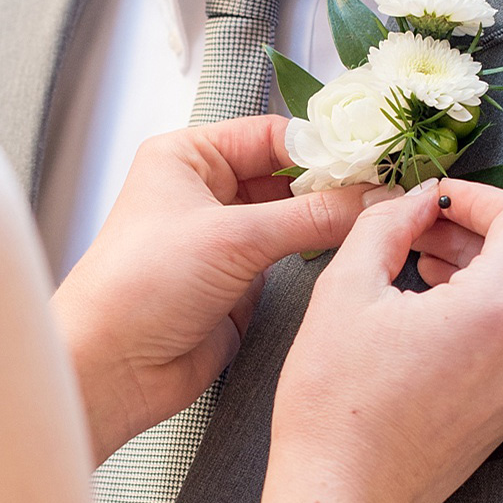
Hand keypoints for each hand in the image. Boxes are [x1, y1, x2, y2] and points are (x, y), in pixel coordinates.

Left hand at [53, 117, 482, 464]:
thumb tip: (371, 197)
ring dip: (329, 218)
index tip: (375, 159)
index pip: (271, 135)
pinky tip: (354, 247)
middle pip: (286, 174)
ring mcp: (222, 237)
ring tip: (382, 214)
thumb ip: (310, 216)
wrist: (113, 367)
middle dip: (333, 182)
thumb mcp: (234, 237)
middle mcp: (204, 191)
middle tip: (389, 189)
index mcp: (188, 157)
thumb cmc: (141, 286)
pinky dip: (319, 251)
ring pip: (292, 215)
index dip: (323, 147)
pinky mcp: (237, 281)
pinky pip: (289, 255)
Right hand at [273, 178, 502, 502]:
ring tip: (422, 267)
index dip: (477, 195)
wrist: (346, 493)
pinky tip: (434, 311)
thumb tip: (414, 200)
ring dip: (491, 262)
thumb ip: (389, 224)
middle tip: (428, 228)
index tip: (432, 199)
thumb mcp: (347, 288)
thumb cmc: (338, 401)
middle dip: (489, 225)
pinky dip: (494, 304)